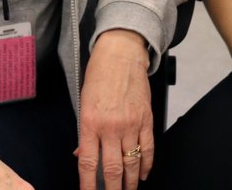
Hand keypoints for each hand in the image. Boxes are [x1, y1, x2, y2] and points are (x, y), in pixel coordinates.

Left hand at [77, 29, 153, 189]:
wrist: (121, 55)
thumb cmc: (99, 75)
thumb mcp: (83, 103)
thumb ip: (85, 132)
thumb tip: (82, 155)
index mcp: (90, 122)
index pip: (88, 164)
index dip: (88, 185)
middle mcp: (110, 126)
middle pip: (111, 169)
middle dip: (112, 189)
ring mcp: (130, 124)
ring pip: (132, 163)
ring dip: (130, 182)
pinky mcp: (146, 119)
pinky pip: (148, 148)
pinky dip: (147, 164)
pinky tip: (144, 174)